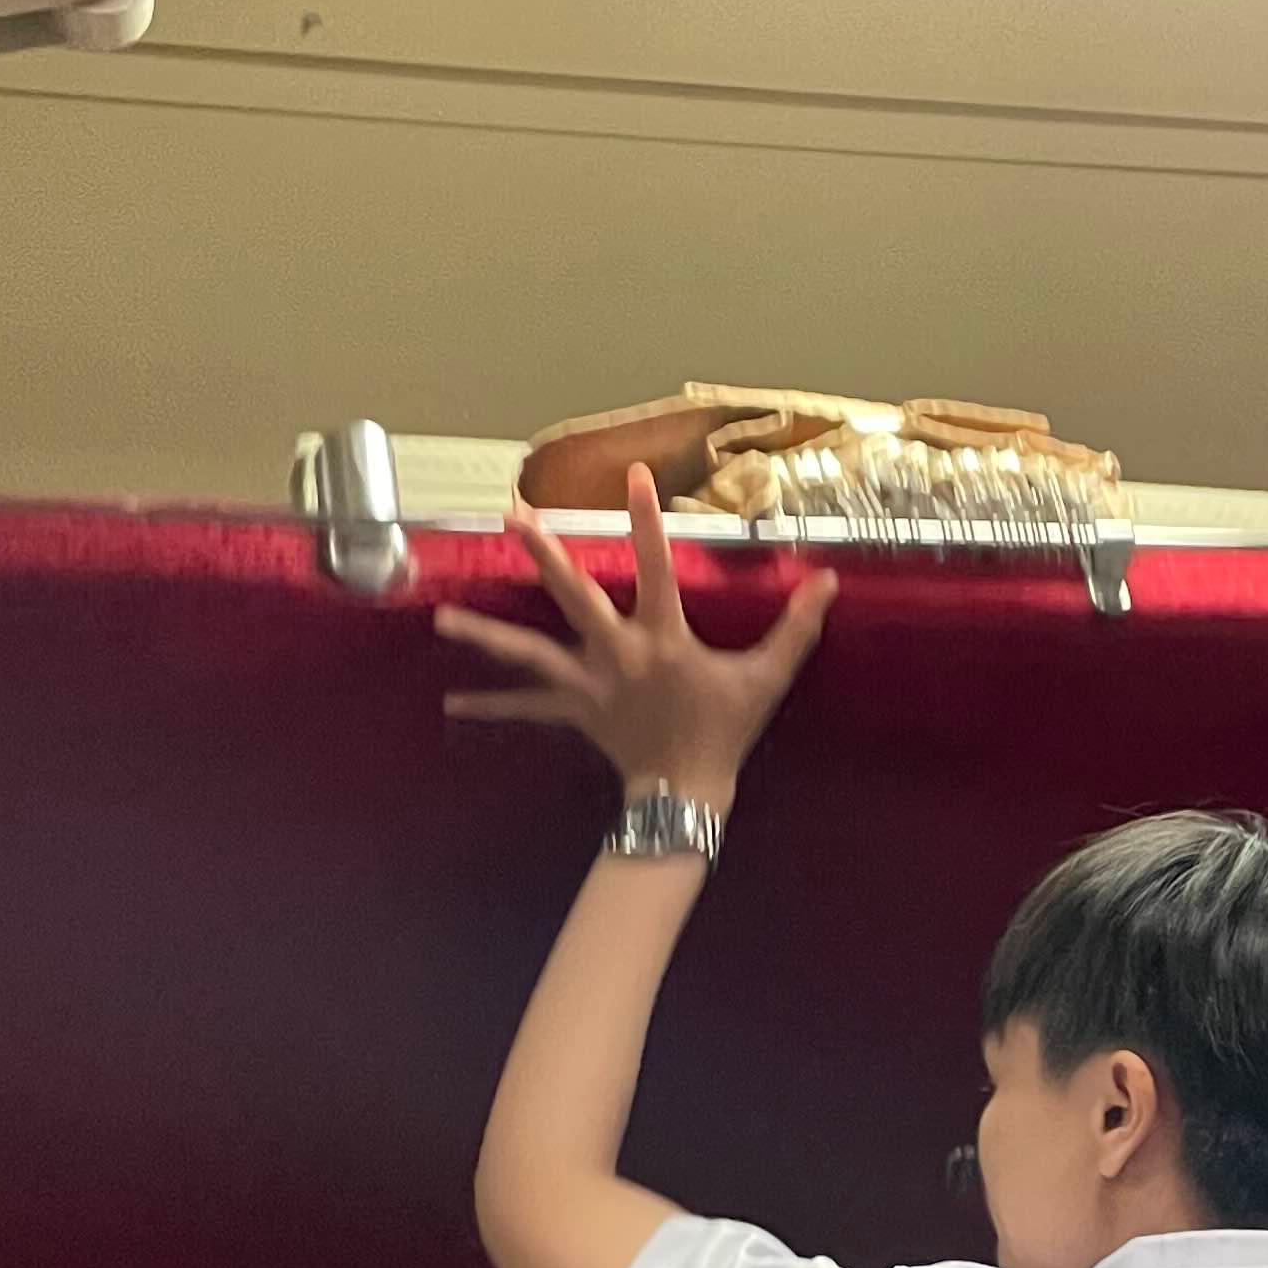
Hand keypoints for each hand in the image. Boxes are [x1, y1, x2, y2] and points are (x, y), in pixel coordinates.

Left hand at [438, 467, 834, 810]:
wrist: (688, 794)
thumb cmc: (726, 731)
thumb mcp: (766, 678)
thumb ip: (796, 628)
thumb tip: (827, 580)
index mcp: (663, 637)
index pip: (656, 565)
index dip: (647, 518)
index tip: (633, 474)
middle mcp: (617, 653)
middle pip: (575, 597)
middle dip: (545, 556)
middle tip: (514, 518)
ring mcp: (589, 684)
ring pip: (530, 654)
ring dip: (486, 636)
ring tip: (441, 618)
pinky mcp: (574, 711)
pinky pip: (526, 709)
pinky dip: (492, 706)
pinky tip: (453, 703)